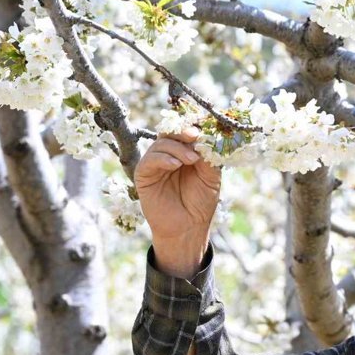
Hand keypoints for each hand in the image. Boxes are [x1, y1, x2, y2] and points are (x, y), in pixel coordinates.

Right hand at [135, 127, 220, 275]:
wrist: (189, 227)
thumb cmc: (201, 202)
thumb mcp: (211, 177)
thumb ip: (209, 157)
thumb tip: (206, 137)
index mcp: (186, 153)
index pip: (185, 132)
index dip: (193, 127)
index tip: (204, 128)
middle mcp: (169, 155)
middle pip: (170, 132)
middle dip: (182, 131)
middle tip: (194, 136)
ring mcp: (155, 164)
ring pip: (161, 143)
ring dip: (177, 148)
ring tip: (192, 160)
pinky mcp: (143, 175)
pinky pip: (149, 160)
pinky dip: (163, 158)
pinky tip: (176, 165)